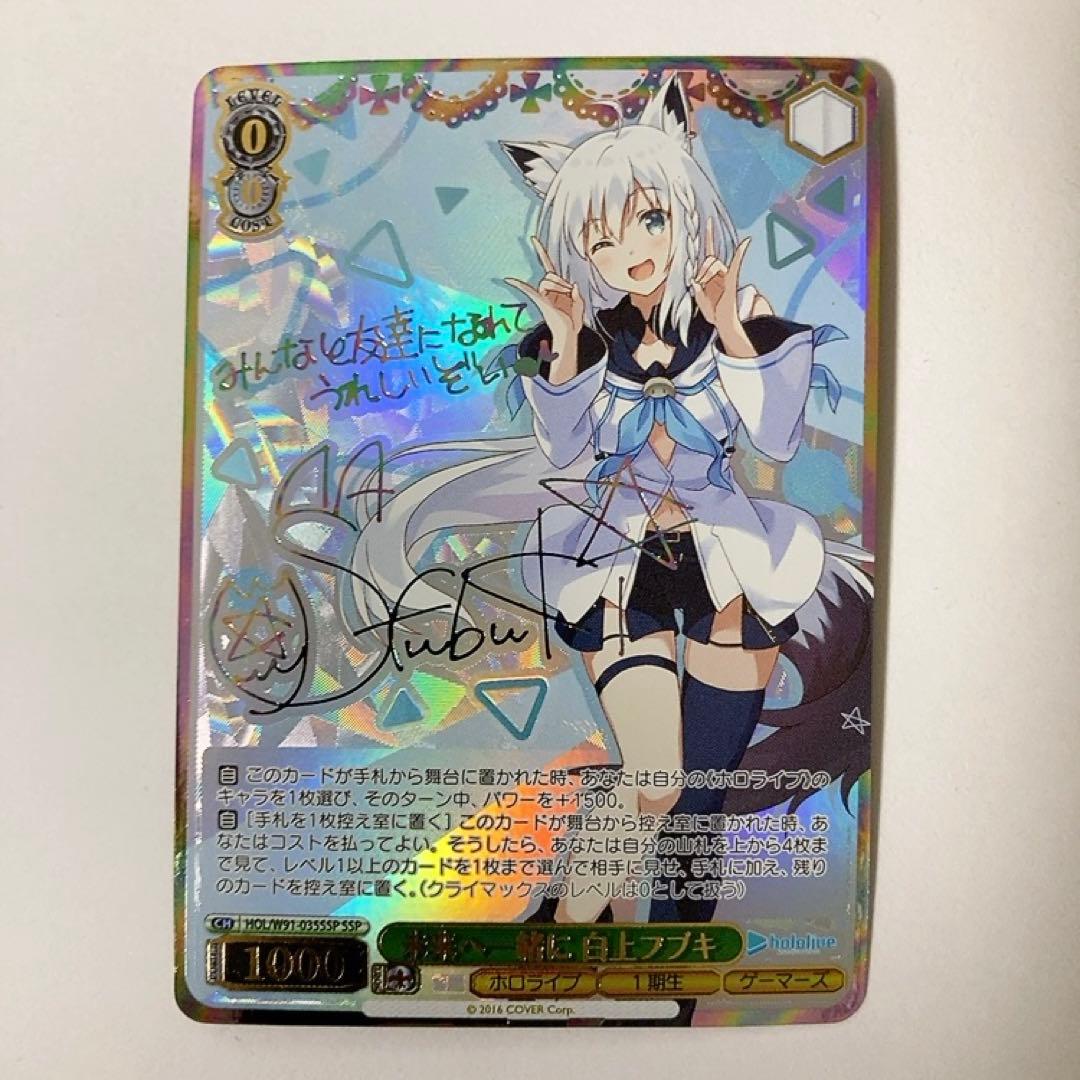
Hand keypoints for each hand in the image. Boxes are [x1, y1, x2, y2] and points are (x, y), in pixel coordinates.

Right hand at [505, 236, 584, 352]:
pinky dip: (518, 284)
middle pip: (551, 274)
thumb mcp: (580, 303)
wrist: (568, 332)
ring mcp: (542, 295)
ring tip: (566, 300)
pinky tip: (507, 279)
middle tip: (572, 295)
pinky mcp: (540, 301)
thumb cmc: (573, 320)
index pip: (547, 264)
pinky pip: (527, 290)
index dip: (540, 252)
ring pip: (547, 280)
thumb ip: (577, 293)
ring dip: (560, 287)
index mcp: (556, 286)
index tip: (533, 239)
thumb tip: (572, 285)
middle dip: (563, 283)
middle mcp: (547, 288)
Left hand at [691, 220, 751, 349]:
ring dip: (705, 274)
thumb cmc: (713, 312)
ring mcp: (727, 274)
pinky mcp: (732, 279)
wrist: (723, 322)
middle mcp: (720, 271)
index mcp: (712, 273)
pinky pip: (736, 263)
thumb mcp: (699, 300)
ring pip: (713, 263)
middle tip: (698, 283)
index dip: (709, 236)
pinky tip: (747, 241)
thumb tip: (694, 279)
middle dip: (701, 270)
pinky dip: (741, 252)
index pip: (711, 251)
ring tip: (705, 288)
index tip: (709, 221)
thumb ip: (696, 289)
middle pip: (708, 259)